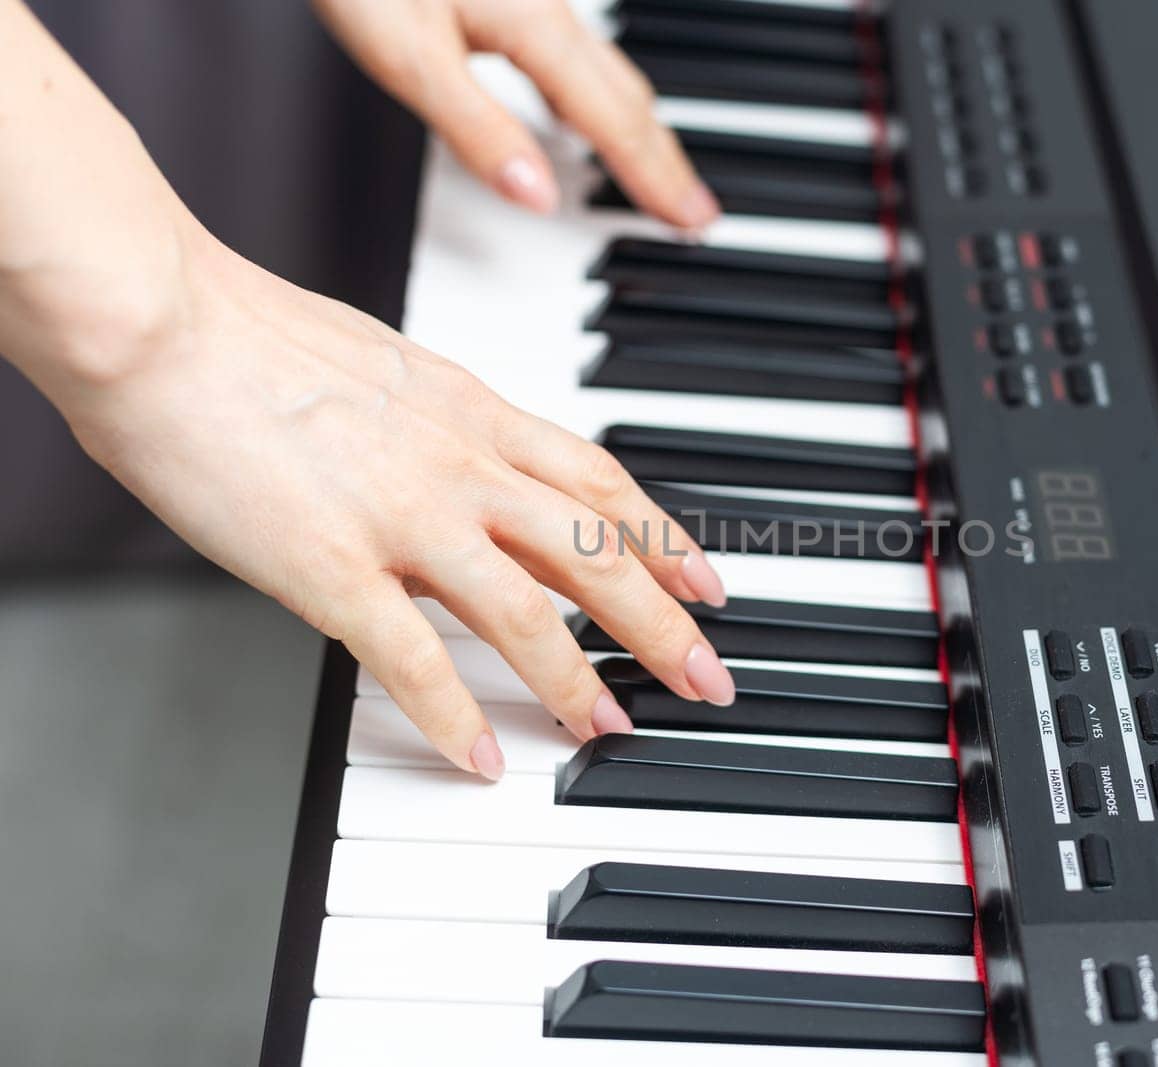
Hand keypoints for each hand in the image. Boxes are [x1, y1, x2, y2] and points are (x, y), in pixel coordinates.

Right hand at [54, 220, 733, 779]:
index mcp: (473, 412)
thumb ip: (443, 430)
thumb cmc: (253, 336)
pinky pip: (411, 658)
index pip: (600, 480)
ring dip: (578, 677)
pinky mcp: (330, 565)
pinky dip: (454, 716)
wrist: (161, 320)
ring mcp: (401, 515)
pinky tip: (481, 759)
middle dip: (663, 622)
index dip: (663, 538)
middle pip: (593, 549)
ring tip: (611, 729)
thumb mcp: (389, 369)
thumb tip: (473, 478)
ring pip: (525, 608)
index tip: (706, 581)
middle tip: (708, 676)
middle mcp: (459, 463)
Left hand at [311, 0, 719, 227]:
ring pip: (608, 74)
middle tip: (697, 211)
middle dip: (664, 159)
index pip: (613, 124)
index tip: (690, 222)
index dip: (653, 180)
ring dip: (640, 128)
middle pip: (627, 97)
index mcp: (535, 27)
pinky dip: (600, 97)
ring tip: (659, 171)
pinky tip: (582, 110)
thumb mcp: (408, 57)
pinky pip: (579, 55)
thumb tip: (537, 196)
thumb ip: (477, 129)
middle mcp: (549, 7)